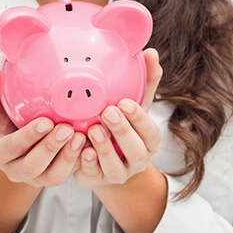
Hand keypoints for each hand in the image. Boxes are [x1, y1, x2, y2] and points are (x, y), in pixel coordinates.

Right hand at [0, 69, 85, 187]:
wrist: (21, 147)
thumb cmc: (8, 123)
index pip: (11, 147)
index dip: (29, 136)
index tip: (45, 121)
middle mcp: (15, 170)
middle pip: (32, 165)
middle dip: (50, 147)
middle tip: (66, 129)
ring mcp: (36, 178)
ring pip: (52, 177)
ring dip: (67, 157)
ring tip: (80, 137)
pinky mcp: (53, 179)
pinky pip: (68, 176)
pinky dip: (79, 162)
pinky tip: (89, 146)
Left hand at [73, 48, 162, 190]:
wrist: (105, 159)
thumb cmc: (121, 128)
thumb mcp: (133, 107)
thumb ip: (144, 82)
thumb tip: (150, 52)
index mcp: (148, 142)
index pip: (151, 132)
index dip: (139, 119)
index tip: (124, 102)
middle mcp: (137, 160)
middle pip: (136, 151)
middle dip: (122, 132)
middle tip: (107, 112)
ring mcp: (117, 174)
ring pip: (116, 168)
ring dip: (105, 149)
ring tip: (93, 130)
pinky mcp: (97, 180)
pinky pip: (94, 175)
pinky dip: (88, 165)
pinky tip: (82, 151)